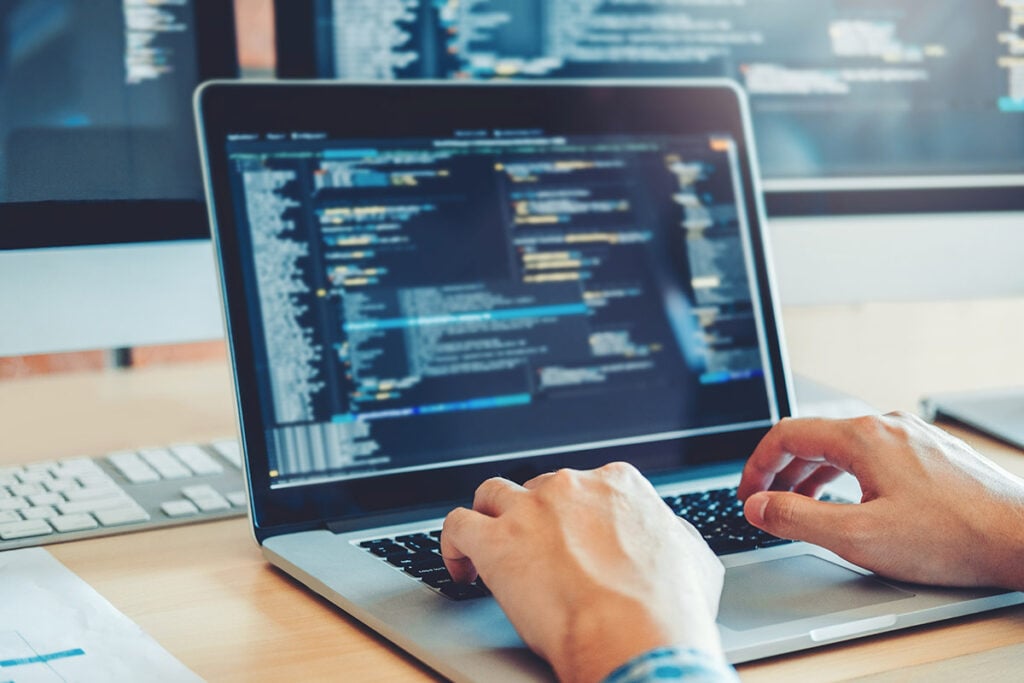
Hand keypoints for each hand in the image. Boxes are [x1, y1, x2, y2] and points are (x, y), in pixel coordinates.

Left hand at [441, 462, 724, 682]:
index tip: (571, 539)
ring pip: (492, 494)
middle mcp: (571, 486)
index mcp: (619, 484)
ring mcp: (530, 509)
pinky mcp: (495, 541)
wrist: (635, 637)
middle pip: (538, 490)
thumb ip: (672, 536)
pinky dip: (452, 543)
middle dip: (534, 520)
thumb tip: (669, 536)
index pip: (585, 486)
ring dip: (488, 517)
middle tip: (534, 555)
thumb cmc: (669, 609)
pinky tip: (460, 566)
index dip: (574, 515)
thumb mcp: (695, 560)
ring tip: (485, 547)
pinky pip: (457, 525)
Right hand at [738, 413, 1023, 589]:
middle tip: (767, 505)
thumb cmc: (953, 537)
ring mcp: (912, 437)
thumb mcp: (858, 537)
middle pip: (814, 438)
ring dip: (813, 475)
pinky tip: (853, 502)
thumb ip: (797, 519)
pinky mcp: (932, 453)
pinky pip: (873, 455)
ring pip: (845, 447)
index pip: (786, 435)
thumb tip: (758, 507)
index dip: (757, 466)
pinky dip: (847, 476)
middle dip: (782, 473)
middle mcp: (887, 426)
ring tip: (802, 507)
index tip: (748, 495)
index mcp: (863, 437)